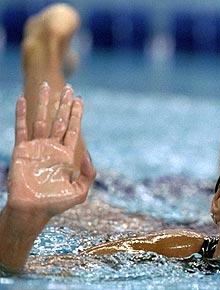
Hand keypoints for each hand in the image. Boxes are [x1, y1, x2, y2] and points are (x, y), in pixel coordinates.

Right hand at [7, 83, 95, 217]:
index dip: (76, 114)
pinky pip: (21, 128)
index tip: (79, 99)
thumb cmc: (56, 203)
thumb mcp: (80, 191)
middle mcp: (52, 148)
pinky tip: (22, 100)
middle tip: (69, 88)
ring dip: (44, 103)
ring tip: (47, 86)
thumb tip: (87, 152)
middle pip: (60, 120)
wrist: (32, 210)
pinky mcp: (22, 150)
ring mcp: (37, 147)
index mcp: (66, 155)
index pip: (73, 129)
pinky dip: (21, 114)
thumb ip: (89, 173)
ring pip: (41, 119)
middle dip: (65, 104)